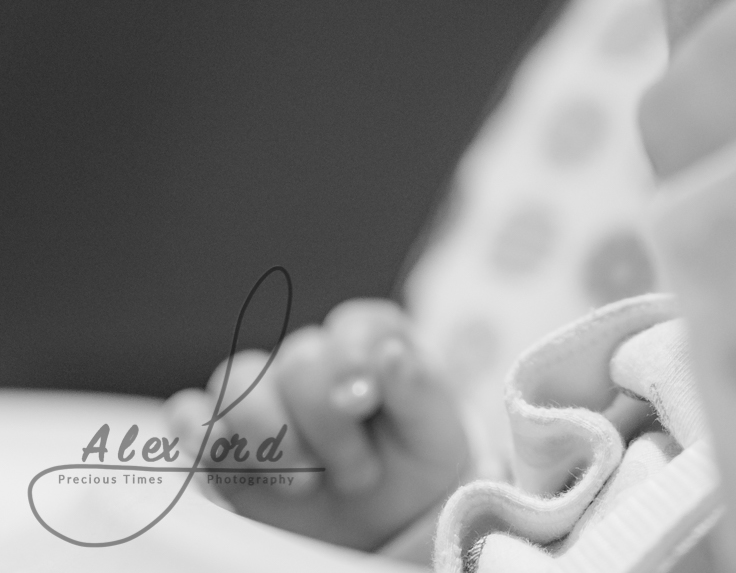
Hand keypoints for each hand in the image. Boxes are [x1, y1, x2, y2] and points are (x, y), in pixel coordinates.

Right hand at [164, 298, 469, 550]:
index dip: (356, 364)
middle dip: (329, 424)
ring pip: (238, 380)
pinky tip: (225, 460)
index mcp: (368, 341)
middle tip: (359, 474)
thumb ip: (416, 391)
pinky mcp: (224, 436)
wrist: (381, 524)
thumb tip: (391, 353)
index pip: (353, 327)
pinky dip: (200, 434)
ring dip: (274, 439)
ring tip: (306, 485)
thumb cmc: (412, 466)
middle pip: (299, 361)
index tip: (367, 405)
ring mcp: (264, 394)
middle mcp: (312, 358)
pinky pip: (188, 414)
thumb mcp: (432, 433)